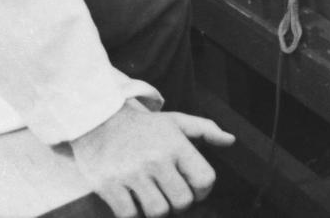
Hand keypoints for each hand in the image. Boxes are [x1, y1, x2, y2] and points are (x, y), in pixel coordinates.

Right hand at [69, 100, 234, 217]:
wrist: (99, 120)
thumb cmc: (144, 126)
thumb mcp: (176, 121)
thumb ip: (206, 130)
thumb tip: (230, 141)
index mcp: (176, 144)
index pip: (205, 179)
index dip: (203, 191)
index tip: (195, 190)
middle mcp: (156, 159)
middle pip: (182, 201)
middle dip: (180, 203)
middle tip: (171, 196)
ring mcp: (132, 173)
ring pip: (158, 211)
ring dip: (157, 209)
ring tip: (153, 198)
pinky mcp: (109, 186)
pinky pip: (130, 215)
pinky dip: (133, 214)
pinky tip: (133, 202)